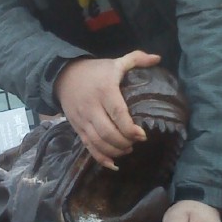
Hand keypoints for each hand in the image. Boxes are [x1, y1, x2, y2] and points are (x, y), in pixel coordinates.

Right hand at [54, 51, 160, 168]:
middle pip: (108, 133)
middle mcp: (91, 107)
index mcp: (104, 90)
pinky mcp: (77, 128)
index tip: (142, 135)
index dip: (130, 128)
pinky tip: (113, 163)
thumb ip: (136, 59)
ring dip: (115, 150)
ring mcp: (82, 120)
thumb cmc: (95, 71)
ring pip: (98, 143)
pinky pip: (88, 147)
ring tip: (127, 149)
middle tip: (136, 142)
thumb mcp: (115, 62)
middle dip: (125, 142)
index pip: (117, 113)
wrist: (63, 76)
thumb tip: (158, 58)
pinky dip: (101, 158)